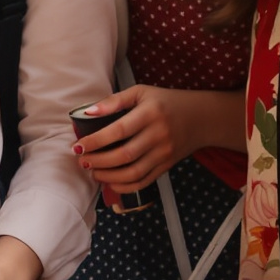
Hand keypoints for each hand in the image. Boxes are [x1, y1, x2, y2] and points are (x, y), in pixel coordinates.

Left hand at [72, 84, 220, 196]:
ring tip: (93, 172)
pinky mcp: (167, 166)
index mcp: (150, 113)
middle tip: (82, 161)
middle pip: (124, 155)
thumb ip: (114, 101)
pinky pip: (144, 181)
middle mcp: (158, 135)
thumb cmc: (165, 102)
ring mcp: (164, 153)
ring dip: (109, 176)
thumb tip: (88, 112)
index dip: (96, 140)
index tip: (78, 146)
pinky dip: (125, 187)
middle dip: (98, 161)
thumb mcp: (141, 92)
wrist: (201, 118)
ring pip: (133, 172)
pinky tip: (110, 183)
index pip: (119, 130)